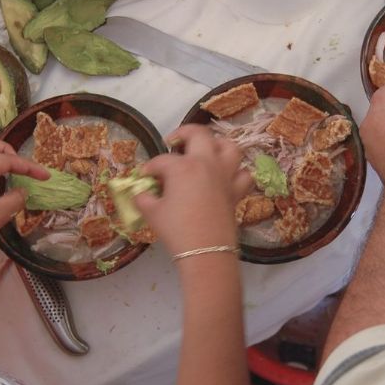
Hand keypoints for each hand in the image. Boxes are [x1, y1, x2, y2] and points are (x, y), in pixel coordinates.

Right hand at [135, 125, 251, 256]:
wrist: (206, 251)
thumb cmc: (176, 230)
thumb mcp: (152, 213)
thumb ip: (143, 198)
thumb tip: (141, 193)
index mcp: (182, 166)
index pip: (161, 160)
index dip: (150, 168)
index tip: (144, 176)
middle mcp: (207, 163)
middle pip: (199, 134)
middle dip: (184, 133)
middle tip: (174, 142)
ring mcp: (225, 175)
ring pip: (229, 147)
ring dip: (217, 145)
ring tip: (206, 152)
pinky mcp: (237, 191)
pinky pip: (243, 174)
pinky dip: (236, 173)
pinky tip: (226, 177)